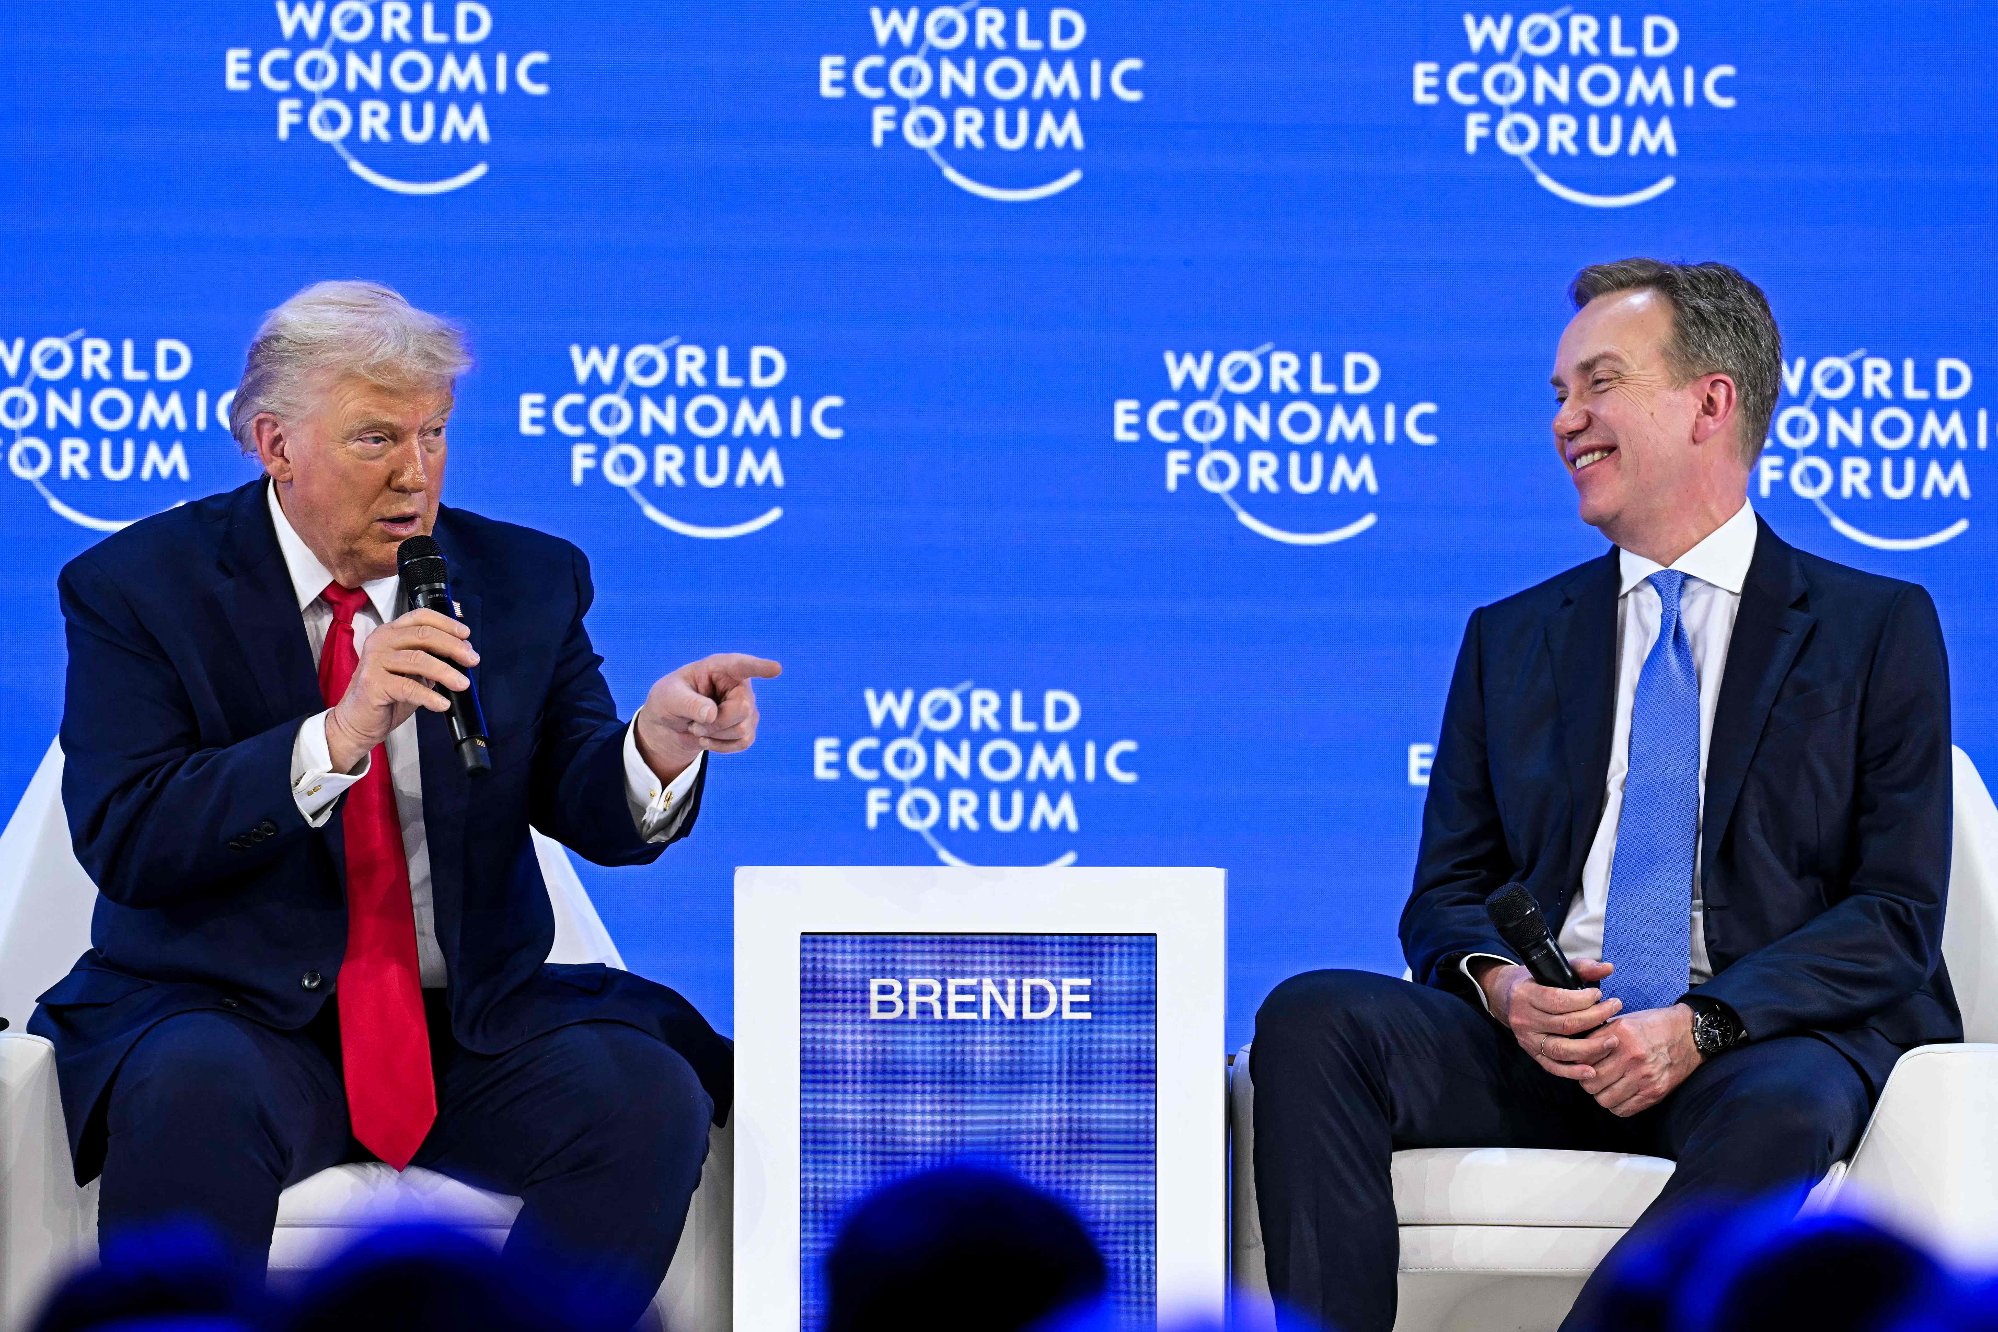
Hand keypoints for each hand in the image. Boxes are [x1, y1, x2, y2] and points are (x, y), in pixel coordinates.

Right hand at [325, 609, 477, 773]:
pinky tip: (443, 704)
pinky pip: (409, 687)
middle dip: (454, 647)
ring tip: (463, 684)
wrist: (357, 721)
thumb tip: (464, 653)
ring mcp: (374, 661)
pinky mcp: (372, 684)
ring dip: (446, 672)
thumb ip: (431, 658)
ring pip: (419, 660)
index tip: (467, 635)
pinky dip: (430, 696)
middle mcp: (380, 641)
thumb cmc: (387, 695)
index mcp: (390, 633)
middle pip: (424, 635)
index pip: (421, 616)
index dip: (447, 623)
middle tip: (473, 660)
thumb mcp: (412, 672)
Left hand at [635, 653, 782, 781]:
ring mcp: (747, 706)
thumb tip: (712, 714)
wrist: (670, 725)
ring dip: (714, 735)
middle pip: (743, 708)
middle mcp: (738, 685)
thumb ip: (688, 703)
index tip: (775, 669)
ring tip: (697, 727)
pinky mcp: (747, 727)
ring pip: (742, 729)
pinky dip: (721, 746)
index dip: (759, 667)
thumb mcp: (668, 698)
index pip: (742, 666)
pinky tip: (707, 739)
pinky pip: (744, 742)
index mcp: (720, 667)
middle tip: (694, 723)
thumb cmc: (668, 701)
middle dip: (716, 723)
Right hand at [1473, 957, 1623, 1082]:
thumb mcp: (1554, 969)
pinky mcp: (1532, 1054)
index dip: (1583, 1000)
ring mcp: (1527, 1040)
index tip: (1600, 995)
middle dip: (1595, 1018)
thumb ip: (1582, 967)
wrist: (1508, 998)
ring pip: (1561, 1049)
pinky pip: (1553, 1067)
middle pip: (1565, 1025)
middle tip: (1615, 1010)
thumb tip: (1608, 968)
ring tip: (1613, 1041)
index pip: (1557, 1001)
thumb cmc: (1537, 981)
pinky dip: (1573, 1072)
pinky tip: (1592, 1070)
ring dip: (1590, 1048)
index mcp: (1525, 994)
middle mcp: (1524, 1019)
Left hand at [1581, 1003, 1702, 1116]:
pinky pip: (1623, 1110)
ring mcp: (1644, 1077)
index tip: (1583, 1062)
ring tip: (1608, 1086)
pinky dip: (1617, 1105)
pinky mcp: (1655, 1092)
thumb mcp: (1624, 1020)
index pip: (1584, 1058)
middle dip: (1588, 1081)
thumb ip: (1600, 1035)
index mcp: (1621, 1035)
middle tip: (1594, 1076)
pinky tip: (1621, 1094)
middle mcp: (1632, 1056)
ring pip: (1604, 1099)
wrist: (1690, 1035)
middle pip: (1591, 1082)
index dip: (1579, 1062)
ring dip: (1602, 1094)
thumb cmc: (1654, 1025)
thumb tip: (1576, 1049)